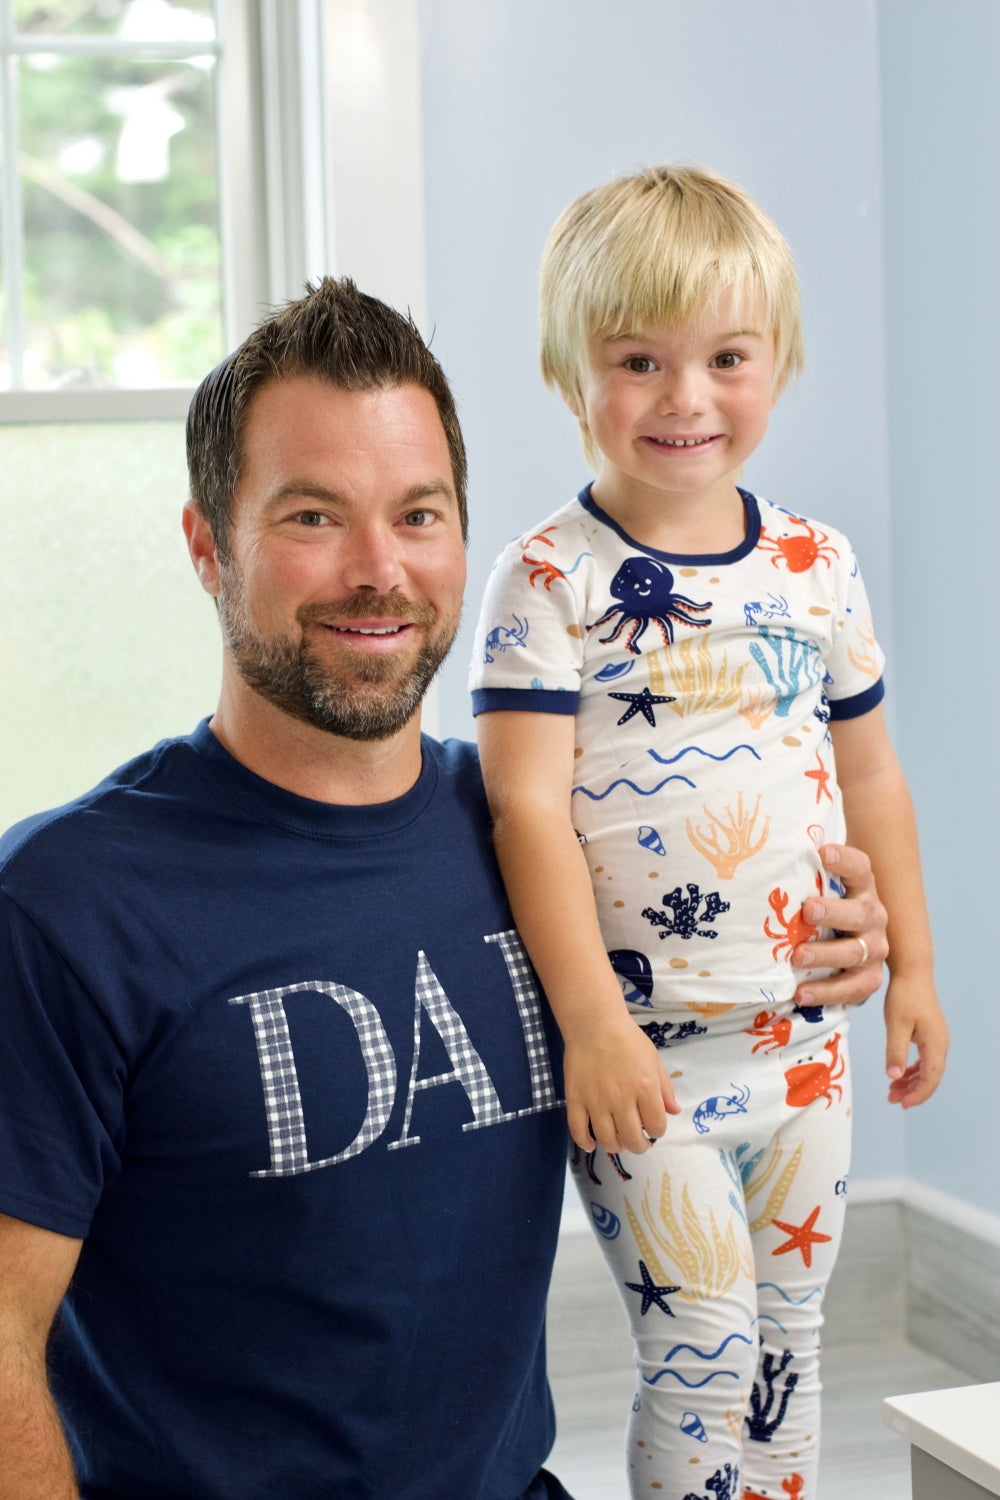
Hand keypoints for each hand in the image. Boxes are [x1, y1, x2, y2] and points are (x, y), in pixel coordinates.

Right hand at [562, 1016, 680, 1153]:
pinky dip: (584, 1142)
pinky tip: (590, 1144)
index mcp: (645, 1088)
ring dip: (616, 1146)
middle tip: (638, 1141)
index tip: (653, 1127)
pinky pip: (578, 1130)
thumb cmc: (628, 1039)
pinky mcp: (576, 1098)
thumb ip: (665, 1089)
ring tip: (618, 1141)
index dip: (657, 1131)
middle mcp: (621, 1099)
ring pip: (607, 1140)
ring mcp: (596, 1100)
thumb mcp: (653, 1060)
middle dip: (639, 1145)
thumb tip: (674, 1112)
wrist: (594, 1023)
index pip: (657, 1126)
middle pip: (632, 1139)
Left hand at [791, 843, 887, 1006]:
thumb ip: (801, 875)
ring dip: (826, 954)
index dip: (845, 859)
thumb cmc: (821, 909)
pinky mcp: (869, 978)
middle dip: (834, 911)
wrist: (848, 945)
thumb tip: (761, 853)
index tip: (823, 853)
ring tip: (797, 957)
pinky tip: (800, 994)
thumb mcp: (817, 889)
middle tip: (807, 910)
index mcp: (861, 887)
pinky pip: (852, 988)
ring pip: (856, 951)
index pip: (859, 868)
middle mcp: (873, 916)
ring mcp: (874, 948)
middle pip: (861, 912)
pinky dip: (826, 992)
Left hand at [883, 973, 947, 1107]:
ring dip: (911, 1081)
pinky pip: (924, 1059)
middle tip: (891, 1100)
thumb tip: (893, 1077)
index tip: (902, 1104)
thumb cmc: (904, 996)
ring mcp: (936, 1039)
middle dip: (912, 1091)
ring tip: (892, 1091)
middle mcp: (940, 1044)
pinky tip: (899, 1075)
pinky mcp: (929, 1034)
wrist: (912, 973)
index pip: (930, 1079)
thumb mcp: (896, 1025)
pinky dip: (912, 1069)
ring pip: (927, 1069)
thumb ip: (895, 1051)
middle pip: (930, 1077)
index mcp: (935, 1044)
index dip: (918, 1095)